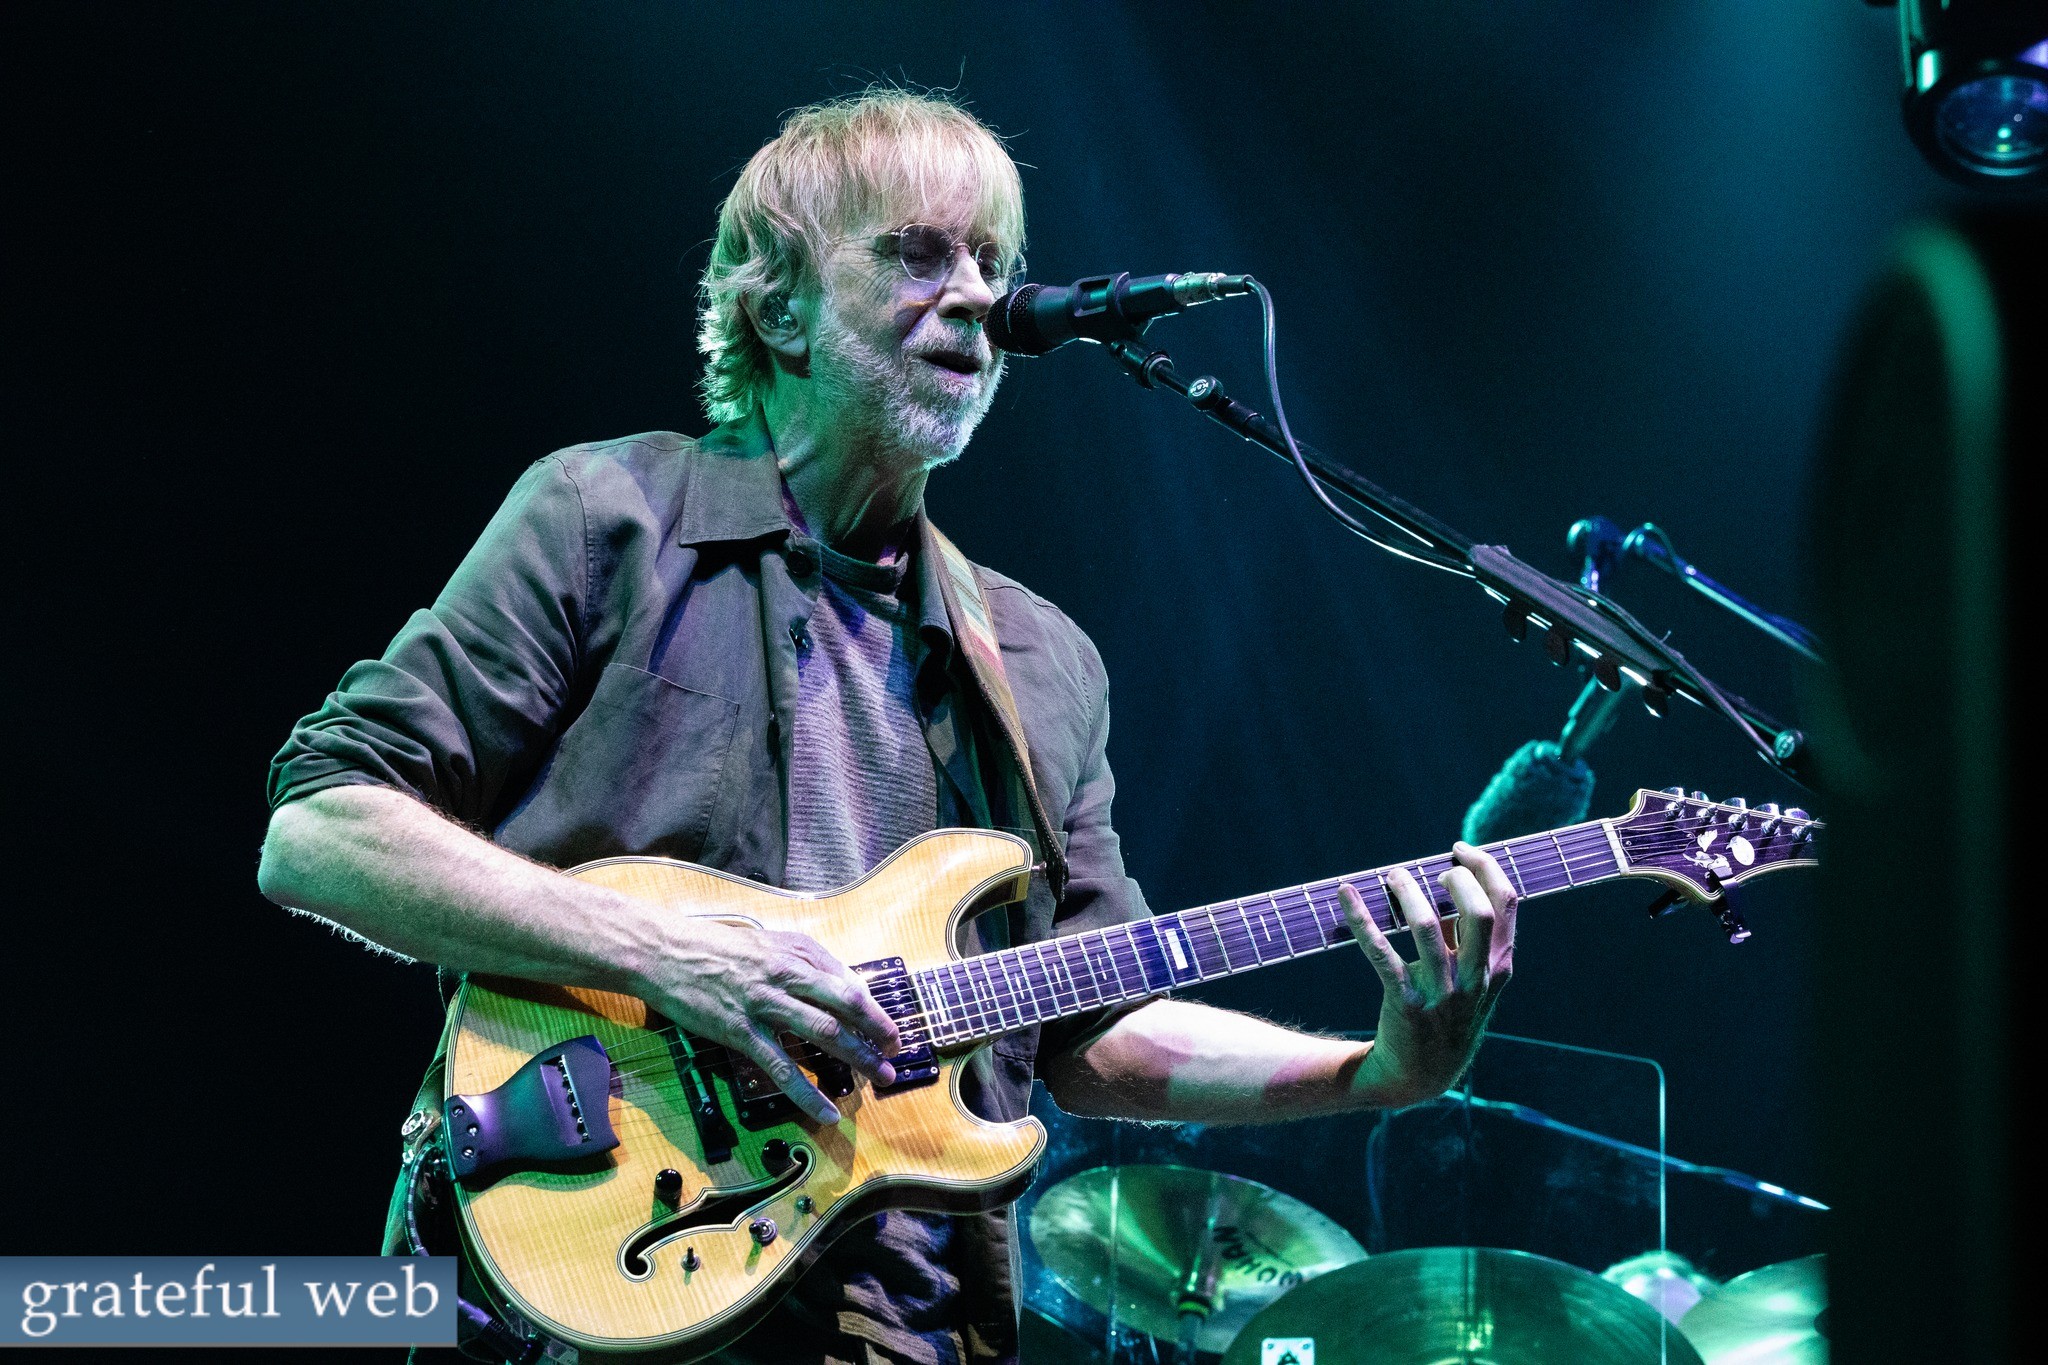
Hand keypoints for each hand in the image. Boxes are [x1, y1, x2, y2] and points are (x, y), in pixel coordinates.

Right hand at [640, 918, 901, 1123]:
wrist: (666, 952)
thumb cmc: (716, 947)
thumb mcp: (768, 943)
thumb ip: (805, 961)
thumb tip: (842, 983)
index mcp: (796, 954)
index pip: (849, 982)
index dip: (875, 1009)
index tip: (890, 1029)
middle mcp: (787, 976)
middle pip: (847, 1006)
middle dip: (877, 1033)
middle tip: (896, 1055)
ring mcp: (765, 1005)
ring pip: (824, 1034)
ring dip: (857, 1058)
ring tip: (878, 1078)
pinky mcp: (741, 1032)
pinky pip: (782, 1068)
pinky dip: (808, 1093)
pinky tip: (827, 1111)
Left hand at [1339, 841, 1517, 1106]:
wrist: (1420, 1076)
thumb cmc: (1448, 1016)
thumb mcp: (1475, 982)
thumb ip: (1471, 938)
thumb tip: (1456, 881)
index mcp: (1498, 968)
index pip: (1507, 903)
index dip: (1485, 866)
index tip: (1460, 850)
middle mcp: (1476, 980)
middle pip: (1479, 912)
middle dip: (1457, 879)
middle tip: (1431, 871)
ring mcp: (1442, 994)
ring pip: (1427, 929)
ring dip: (1408, 893)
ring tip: (1393, 876)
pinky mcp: (1405, 1004)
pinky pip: (1380, 954)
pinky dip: (1361, 919)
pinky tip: (1345, 894)